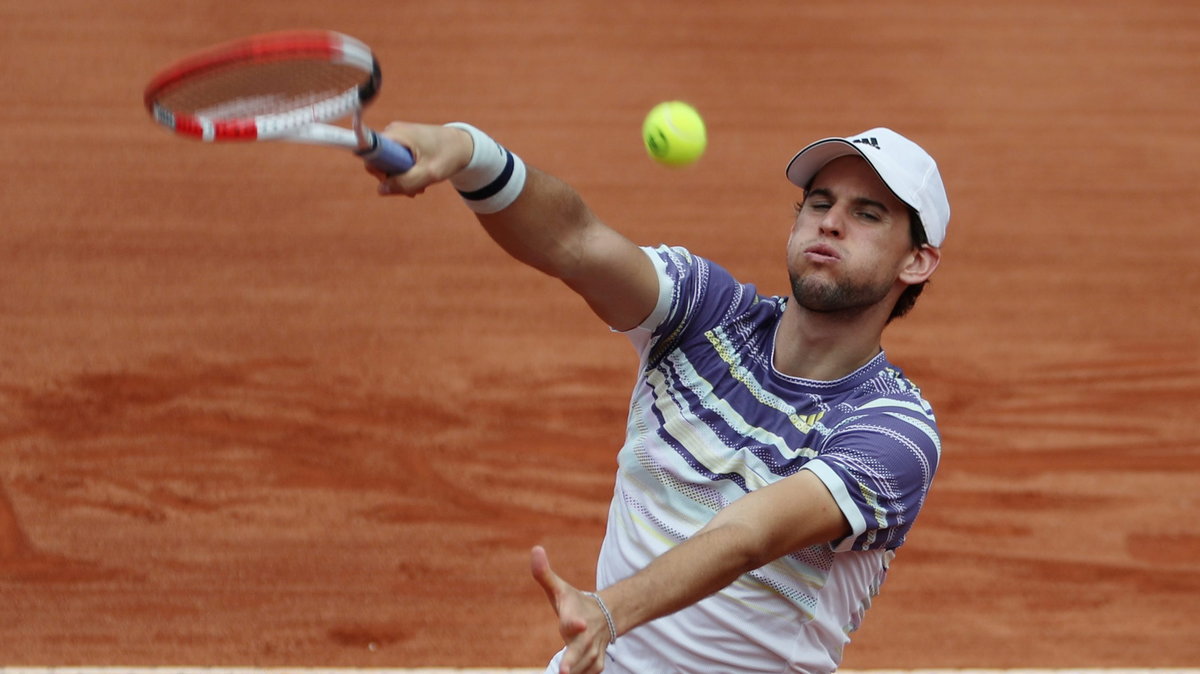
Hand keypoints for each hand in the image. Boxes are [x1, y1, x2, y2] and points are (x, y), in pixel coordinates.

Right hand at [368, 122, 473, 196]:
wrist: (463, 146)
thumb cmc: (448, 155)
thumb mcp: (429, 173)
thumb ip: (405, 183)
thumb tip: (381, 190)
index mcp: (396, 134)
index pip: (370, 154)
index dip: (377, 171)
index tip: (393, 182)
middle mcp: (393, 133)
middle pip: (378, 162)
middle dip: (393, 180)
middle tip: (413, 190)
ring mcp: (397, 138)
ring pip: (387, 166)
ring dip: (402, 180)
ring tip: (420, 187)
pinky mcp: (402, 144)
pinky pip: (395, 163)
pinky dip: (406, 174)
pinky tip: (420, 180)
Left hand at [530, 545, 612, 673]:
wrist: (606, 615)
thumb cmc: (575, 602)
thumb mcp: (559, 589)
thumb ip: (544, 573)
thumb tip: (535, 549)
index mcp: (574, 617)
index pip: (574, 621)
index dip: (576, 623)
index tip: (578, 624)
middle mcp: (586, 636)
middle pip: (580, 652)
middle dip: (573, 662)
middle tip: (564, 672)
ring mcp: (593, 651)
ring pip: (584, 667)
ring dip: (574, 671)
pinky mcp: (596, 664)